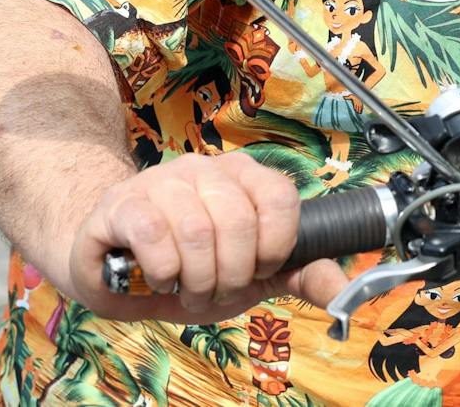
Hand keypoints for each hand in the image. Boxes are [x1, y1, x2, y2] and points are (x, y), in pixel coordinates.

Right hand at [63, 152, 348, 322]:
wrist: (114, 263)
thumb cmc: (188, 265)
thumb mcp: (251, 275)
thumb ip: (298, 274)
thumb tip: (344, 291)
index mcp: (245, 176)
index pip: (281, 197)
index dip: (275, 247)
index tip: (258, 270)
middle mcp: (207, 168)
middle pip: (239, 220)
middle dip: (231, 275)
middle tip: (216, 291)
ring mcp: (164, 180)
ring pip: (197, 230)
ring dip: (196, 280)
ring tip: (188, 291)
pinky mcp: (125, 202)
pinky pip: (154, 234)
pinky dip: (163, 271)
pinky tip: (160, 279)